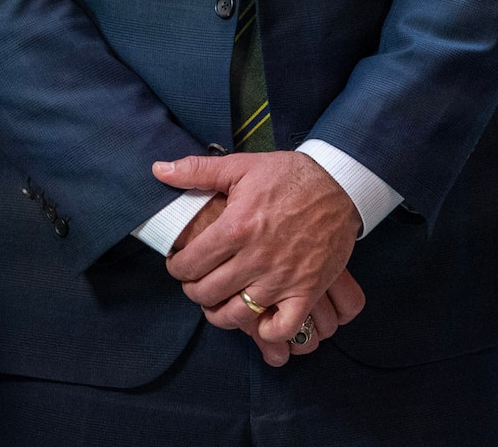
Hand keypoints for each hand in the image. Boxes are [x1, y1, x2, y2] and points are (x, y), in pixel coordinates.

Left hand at [155, 152, 362, 365]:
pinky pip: (284, 327)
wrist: (339, 185)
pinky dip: (268, 331)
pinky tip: (258, 318)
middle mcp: (257, 257)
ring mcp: (283, 278)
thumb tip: (158, 170)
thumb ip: (197, 170)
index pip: (191, 262)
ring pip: (239, 314)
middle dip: (193, 291)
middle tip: (193, 284)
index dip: (176, 268)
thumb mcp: (241, 165)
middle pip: (209, 292)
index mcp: (236, 227)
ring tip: (216, 304)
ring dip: (221, 315)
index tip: (177, 266)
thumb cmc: (288, 175)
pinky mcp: (308, 289)